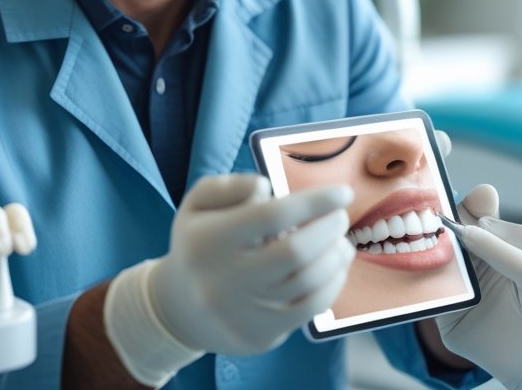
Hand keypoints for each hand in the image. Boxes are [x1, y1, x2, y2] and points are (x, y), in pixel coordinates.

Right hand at [104, 173, 354, 385]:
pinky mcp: (259, 335)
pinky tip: (334, 267)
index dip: (314, 202)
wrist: (179, 309)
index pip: (271, 216)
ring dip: (335, 257)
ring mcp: (244, 312)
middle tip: (340, 217)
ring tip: (341, 241)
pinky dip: (332, 284)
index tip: (342, 193)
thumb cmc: (198, 243)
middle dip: (329, 229)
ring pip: (308, 283)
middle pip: (296, 253)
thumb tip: (269, 189)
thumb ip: (232, 186)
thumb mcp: (199, 203)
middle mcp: (226, 278)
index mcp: (211, 239)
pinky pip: (309, 309)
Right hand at [436, 185, 521, 389]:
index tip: (445, 207)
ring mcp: (467, 286)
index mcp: (508, 241)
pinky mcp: (452, 315)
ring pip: (436, 263)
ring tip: (417, 252)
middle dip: (437, 229)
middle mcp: (484, 260)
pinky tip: (418, 281)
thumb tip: (462, 229)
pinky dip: (421, 288)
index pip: (476, 215)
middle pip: (451, 235)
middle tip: (426, 225)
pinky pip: (430, 296)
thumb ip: (497, 248)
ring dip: (425, 257)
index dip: (461, 209)